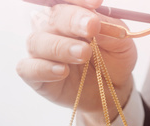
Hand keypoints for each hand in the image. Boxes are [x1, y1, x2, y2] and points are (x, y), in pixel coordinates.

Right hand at [16, 0, 137, 125]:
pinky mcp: (35, 75)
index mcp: (73, 16)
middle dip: (72, 21)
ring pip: (37, 41)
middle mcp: (53, 30)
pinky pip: (28, 68)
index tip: (96, 4)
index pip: (66, 1)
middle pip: (52, 17)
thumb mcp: (121, 43)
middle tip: (91, 28)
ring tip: (83, 54)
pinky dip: (43, 68)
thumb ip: (110, 29)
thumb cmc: (112, 62)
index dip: (78, 0)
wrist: (110, 92)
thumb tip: (95, 21)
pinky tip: (62, 71)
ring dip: (60, 46)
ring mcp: (41, 52)